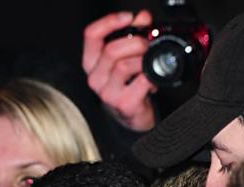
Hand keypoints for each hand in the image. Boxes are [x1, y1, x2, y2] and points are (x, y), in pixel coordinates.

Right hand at [82, 11, 156, 132]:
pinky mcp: (123, 104)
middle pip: (111, 51)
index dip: (110, 21)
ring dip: (142, 60)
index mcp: (92, 62)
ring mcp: (107, 93)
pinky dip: (151, 76)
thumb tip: (142, 17)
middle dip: (134, 43)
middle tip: (145, 45)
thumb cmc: (127, 83)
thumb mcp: (125, 54)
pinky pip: (141, 81)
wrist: (131, 113)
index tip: (128, 17)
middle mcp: (95, 78)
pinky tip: (151, 79)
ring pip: (124, 66)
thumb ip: (133, 32)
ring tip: (148, 64)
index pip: (91, 35)